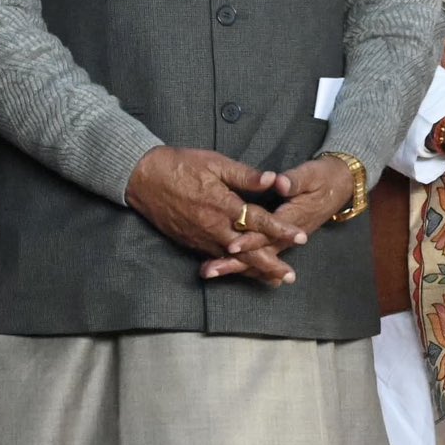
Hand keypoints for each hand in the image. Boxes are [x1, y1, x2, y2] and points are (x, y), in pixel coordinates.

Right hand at [128, 146, 305, 268]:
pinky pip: (214, 258)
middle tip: (290, 277)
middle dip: (270, 264)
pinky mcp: (190, 242)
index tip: (300, 237)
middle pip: (247, 250)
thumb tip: (273, 179)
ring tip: (273, 281)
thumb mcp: (216, 163)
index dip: (281, 230)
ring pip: (231, 259)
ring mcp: (200, 237)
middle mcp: (213, 226)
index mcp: (223, 205)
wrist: (144, 178)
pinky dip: (231, 267)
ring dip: (253, 270)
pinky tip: (242, 273)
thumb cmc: (182, 165)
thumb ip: (245, 175)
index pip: (258, 221)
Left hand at [199, 155, 352, 287]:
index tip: (230, 245)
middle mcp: (288, 235)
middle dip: (233, 262)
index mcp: (293, 217)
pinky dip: (243, 264)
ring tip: (208, 272)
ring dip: (233, 266)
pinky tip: (226, 268)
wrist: (341, 185)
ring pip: (257, 257)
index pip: (268, 232)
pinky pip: (260, 255)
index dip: (250, 239)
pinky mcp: (281, 239)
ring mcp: (285, 240)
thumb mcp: (312, 174)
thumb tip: (279, 183)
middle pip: (258, 251)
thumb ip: (295, 180)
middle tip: (208, 271)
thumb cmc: (324, 177)